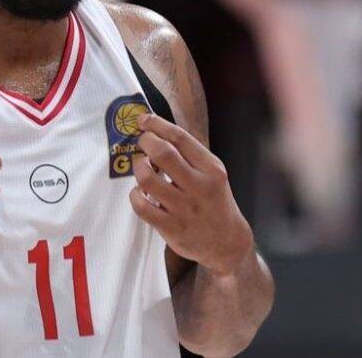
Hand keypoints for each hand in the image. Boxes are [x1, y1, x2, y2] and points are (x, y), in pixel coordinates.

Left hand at [129, 114, 253, 275]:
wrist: (227, 242)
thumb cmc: (214, 200)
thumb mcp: (213, 173)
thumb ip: (189, 155)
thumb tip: (155, 130)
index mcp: (211, 169)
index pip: (180, 138)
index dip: (157, 124)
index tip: (144, 120)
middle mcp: (199, 187)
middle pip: (162, 153)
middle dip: (145, 142)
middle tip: (142, 143)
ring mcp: (184, 209)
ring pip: (147, 179)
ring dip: (138, 168)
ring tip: (142, 168)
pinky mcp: (171, 228)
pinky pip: (141, 206)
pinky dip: (135, 195)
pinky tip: (141, 193)